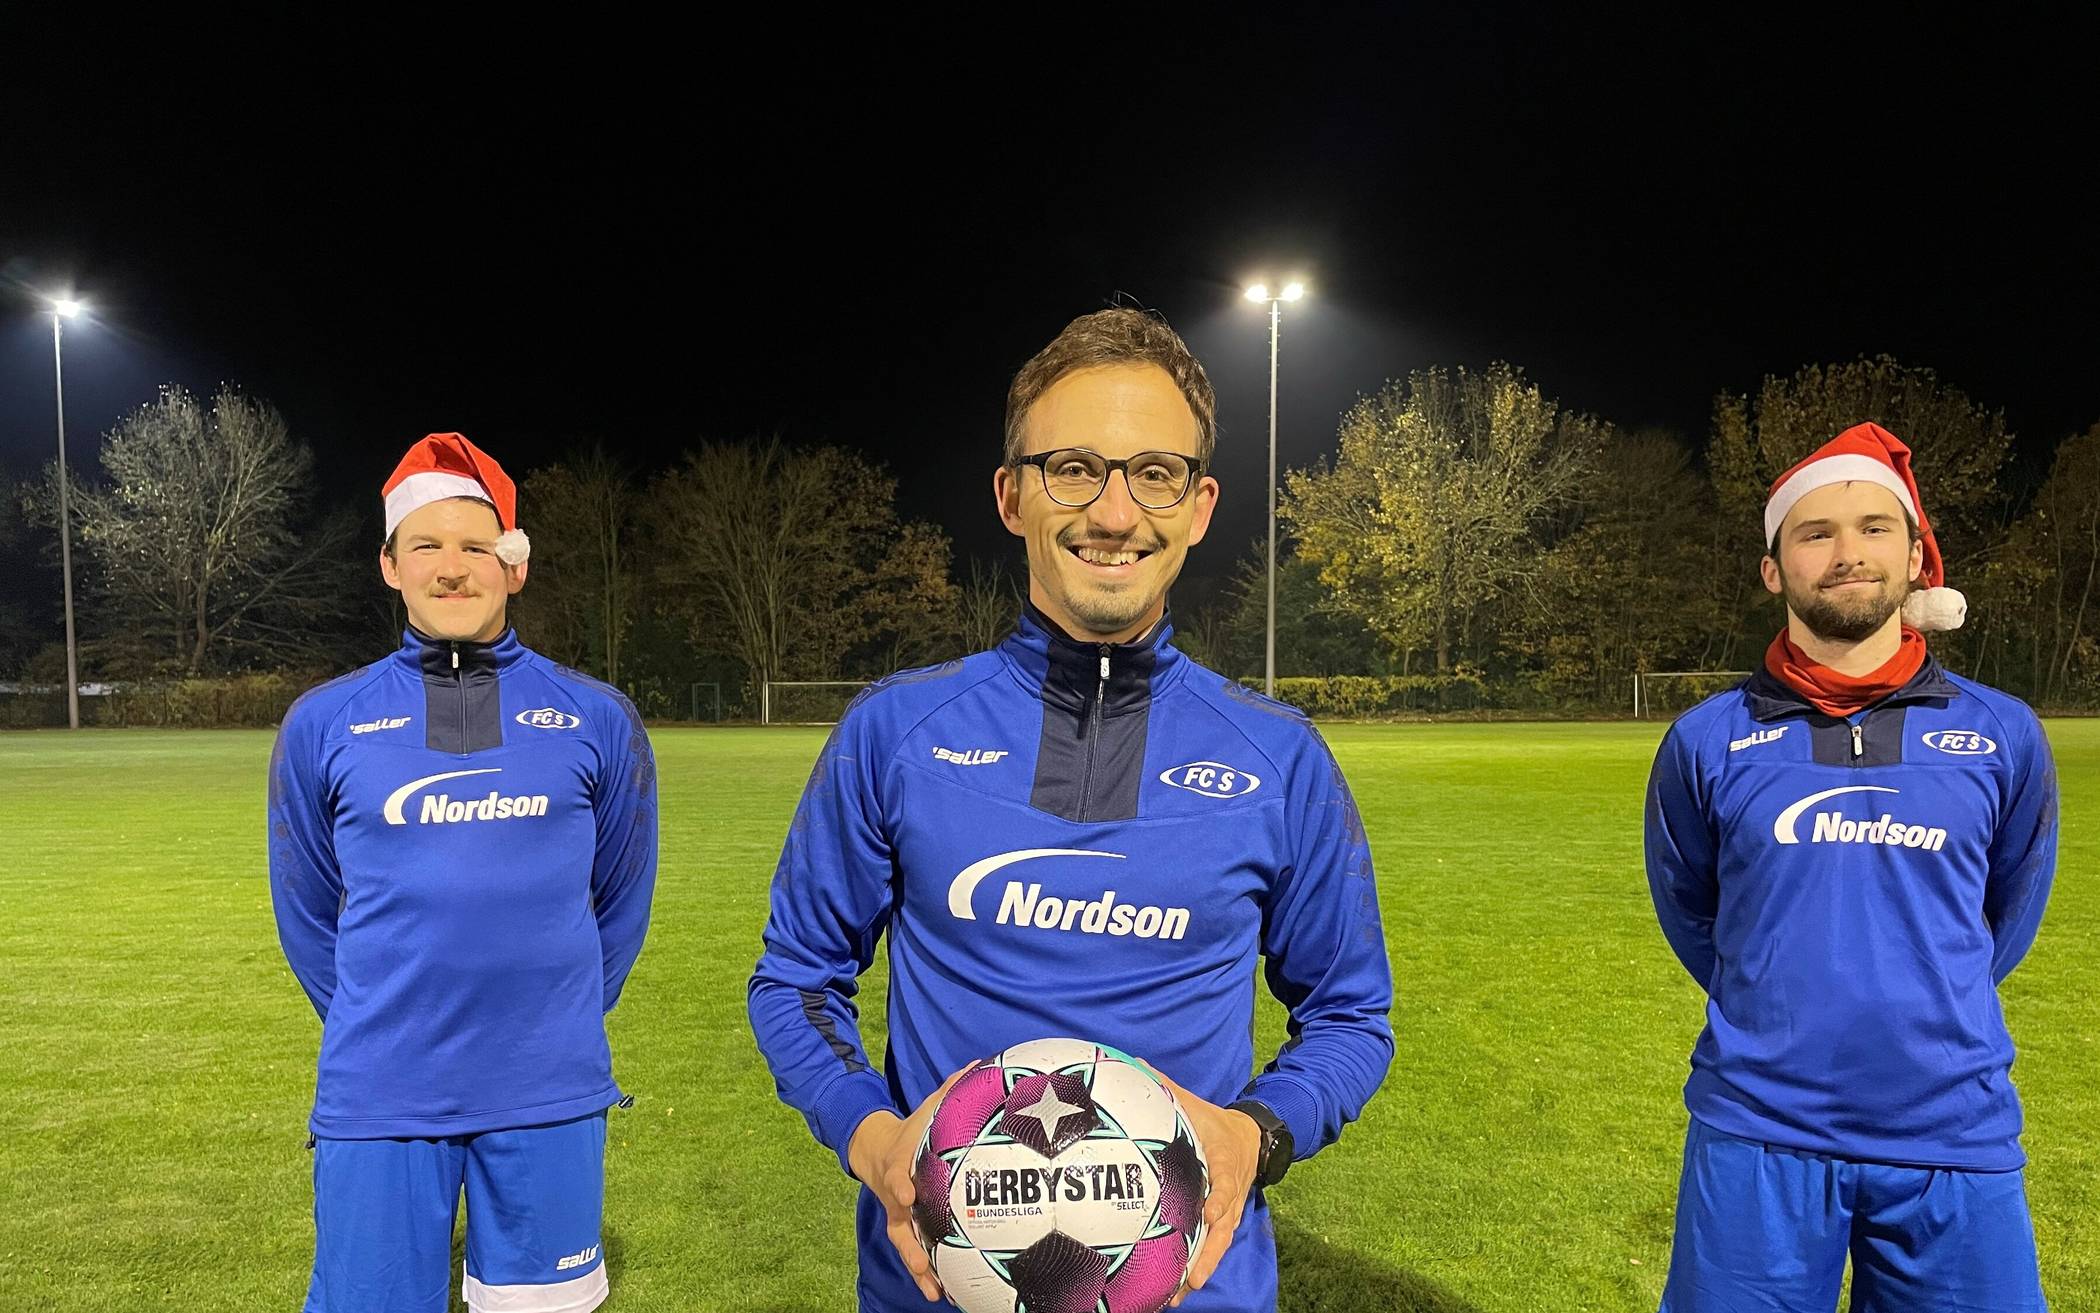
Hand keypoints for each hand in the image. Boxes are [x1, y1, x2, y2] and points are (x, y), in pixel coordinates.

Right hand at [847, 1062, 977, 1302]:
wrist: (876, 1149)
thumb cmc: (912, 1128)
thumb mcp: (927, 1108)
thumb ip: (951, 1090)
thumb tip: (979, 1064)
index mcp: (900, 1164)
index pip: (896, 1174)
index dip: (900, 1183)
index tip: (907, 1193)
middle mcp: (897, 1195)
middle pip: (899, 1222)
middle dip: (910, 1241)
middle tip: (923, 1260)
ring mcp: (900, 1214)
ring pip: (905, 1244)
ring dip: (918, 1267)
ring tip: (934, 1290)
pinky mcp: (907, 1227)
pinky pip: (915, 1251)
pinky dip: (926, 1272)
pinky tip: (943, 1293)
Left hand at [1146, 1067, 1261, 1307]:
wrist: (1254, 1137)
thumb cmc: (1214, 1122)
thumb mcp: (1195, 1104)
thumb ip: (1165, 1087)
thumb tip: (1133, 1063)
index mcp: (1223, 1158)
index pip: (1225, 1178)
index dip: (1219, 1195)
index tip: (1210, 1211)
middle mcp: (1231, 1190)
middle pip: (1223, 1227)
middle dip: (1207, 1253)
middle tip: (1188, 1277)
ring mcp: (1231, 1209)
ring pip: (1219, 1244)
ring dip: (1202, 1269)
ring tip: (1179, 1294)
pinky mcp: (1226, 1221)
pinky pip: (1213, 1246)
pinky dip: (1199, 1266)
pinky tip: (1178, 1289)